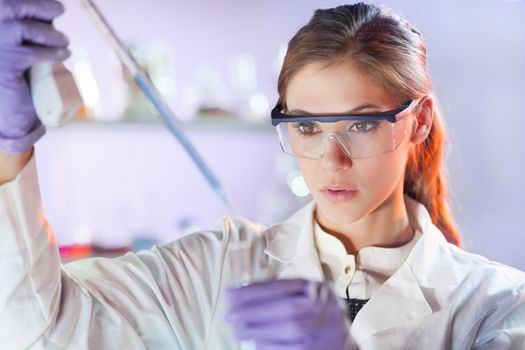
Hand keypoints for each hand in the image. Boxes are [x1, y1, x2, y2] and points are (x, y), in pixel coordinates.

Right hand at [0, 0, 69, 153]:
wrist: (10, 115)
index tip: (49, 3)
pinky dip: (53, 52)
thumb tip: (48, 13)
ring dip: (49, 33)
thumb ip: (27, 33)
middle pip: (9, 7)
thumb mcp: (19, 49)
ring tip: (63, 41)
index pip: (5, 5)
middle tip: (59, 9)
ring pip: (24, 28)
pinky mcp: (5, 66)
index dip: (27, 1)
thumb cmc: (15, 80)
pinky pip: (32, 53)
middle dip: (37, 4)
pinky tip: (63, 55)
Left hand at [225, 279, 352, 349]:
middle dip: (254, 311)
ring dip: (258, 331)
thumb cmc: (314, 311)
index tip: (231, 294)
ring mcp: (324, 329)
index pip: (283, 287)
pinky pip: (291, 349)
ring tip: (238, 330)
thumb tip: (244, 292)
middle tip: (229, 315)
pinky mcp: (317, 349)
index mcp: (318, 288)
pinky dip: (269, 346)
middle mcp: (325, 307)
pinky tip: (255, 343)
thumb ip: (280, 291)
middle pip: (287, 308)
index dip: (254, 291)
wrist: (341, 337)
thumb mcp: (304, 293)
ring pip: (289, 330)